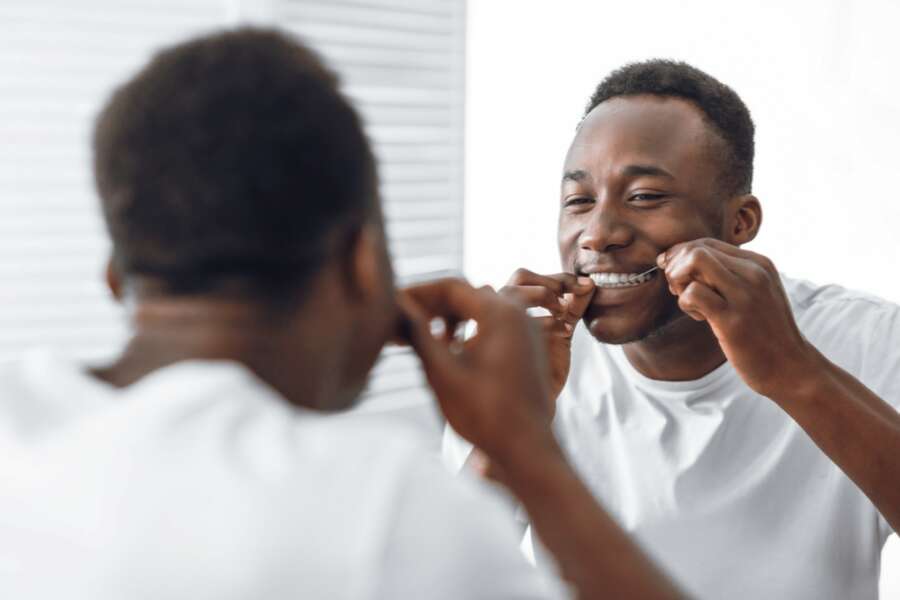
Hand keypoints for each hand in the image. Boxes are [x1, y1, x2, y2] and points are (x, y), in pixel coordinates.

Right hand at [397, 278, 557, 463]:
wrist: (527, 448)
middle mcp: (518, 314)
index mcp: (501, 313)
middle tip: (402, 323)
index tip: (393, 304)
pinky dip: (468, 329)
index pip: (451, 287)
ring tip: (421, 337)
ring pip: (479, 309)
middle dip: (431, 306)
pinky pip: (494, 325)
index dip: (417, 293)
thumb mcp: (442, 373)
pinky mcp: (528, 347)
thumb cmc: (486, 415)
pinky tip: (449, 349)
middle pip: (466, 295)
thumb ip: (418, 334)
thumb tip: (396, 306)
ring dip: (449, 318)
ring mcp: (527, 330)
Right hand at [499, 269, 594, 405]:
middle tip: (571, 296)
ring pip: (513, 291)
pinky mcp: (505, 342)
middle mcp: (502, 313)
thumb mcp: (563, 332)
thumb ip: (574, 308)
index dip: (558, 278)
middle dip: (549, 281)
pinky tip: (563, 332)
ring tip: (563, 311)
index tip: (585, 285)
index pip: (528, 277)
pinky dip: (547, 321)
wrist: (534, 405)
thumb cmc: (543, 369)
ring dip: (544, 295)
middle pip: (520, 277)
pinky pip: (521, 322)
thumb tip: (590, 283)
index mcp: (512, 307)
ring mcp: (500, 326)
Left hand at [659, 238, 818, 398]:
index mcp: (759, 263)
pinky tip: (698, 317)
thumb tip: (683, 260)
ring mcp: (744, 295)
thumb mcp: (755, 293)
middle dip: (676, 267)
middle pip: (697, 248)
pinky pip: (693, 293)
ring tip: (689, 302)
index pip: (706, 243)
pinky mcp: (732, 319)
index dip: (681, 255)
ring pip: (694, 262)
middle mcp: (753, 273)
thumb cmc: (765, 332)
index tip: (675, 274)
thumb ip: (728, 275)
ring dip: (679, 281)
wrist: (790, 368)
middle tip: (678, 289)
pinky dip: (685, 303)